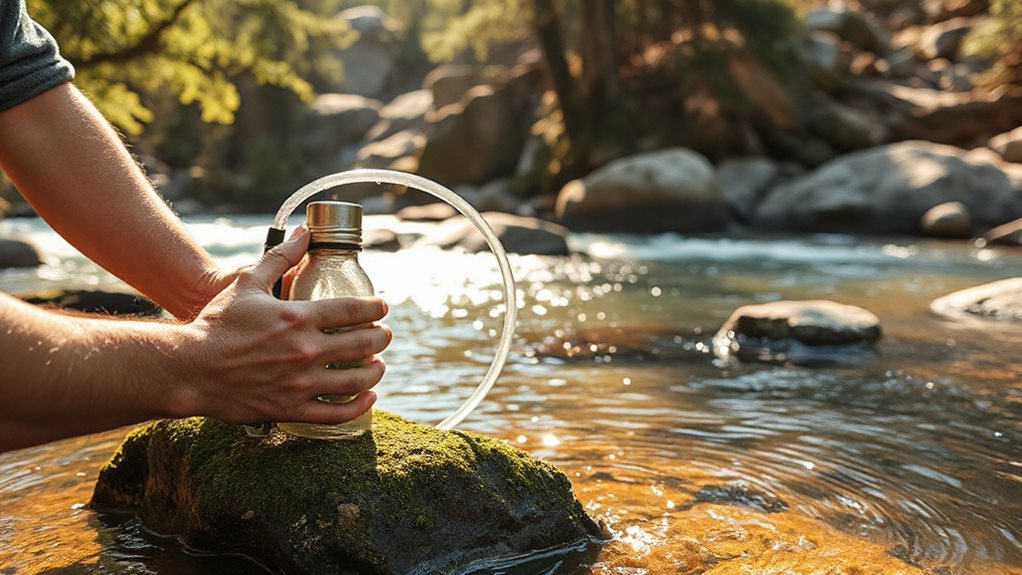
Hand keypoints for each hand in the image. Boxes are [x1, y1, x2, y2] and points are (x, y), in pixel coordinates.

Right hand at [173, 229, 391, 424]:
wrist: (188, 368)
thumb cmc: (217, 324)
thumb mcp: (247, 283)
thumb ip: (280, 258)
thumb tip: (303, 233)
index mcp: (298, 318)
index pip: (354, 310)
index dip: (376, 307)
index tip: (383, 307)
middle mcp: (306, 350)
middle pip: (363, 344)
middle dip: (381, 338)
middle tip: (385, 335)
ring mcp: (300, 383)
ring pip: (356, 379)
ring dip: (376, 371)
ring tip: (379, 365)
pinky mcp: (291, 409)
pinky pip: (336, 413)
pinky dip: (358, 407)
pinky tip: (368, 398)